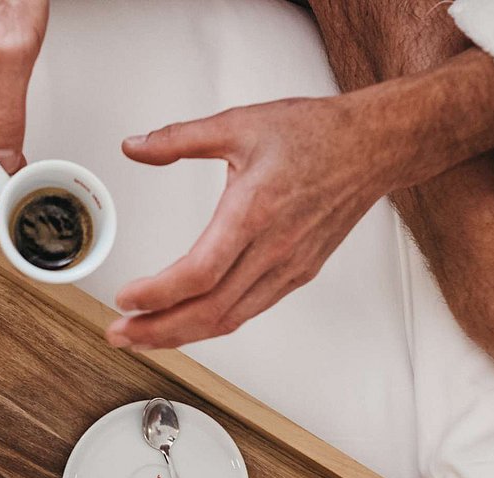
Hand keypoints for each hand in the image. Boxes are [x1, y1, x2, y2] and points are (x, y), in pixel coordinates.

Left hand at [105, 93, 401, 349]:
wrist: (374, 147)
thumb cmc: (316, 134)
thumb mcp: (238, 123)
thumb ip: (179, 138)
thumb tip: (134, 147)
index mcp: (254, 211)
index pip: (200, 272)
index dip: (159, 294)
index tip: (126, 299)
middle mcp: (273, 249)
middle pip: (210, 310)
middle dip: (159, 330)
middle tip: (120, 334)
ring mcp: (288, 268)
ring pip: (229, 318)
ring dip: (182, 334)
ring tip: (143, 337)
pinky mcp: (298, 274)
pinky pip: (249, 311)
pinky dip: (212, 324)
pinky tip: (188, 324)